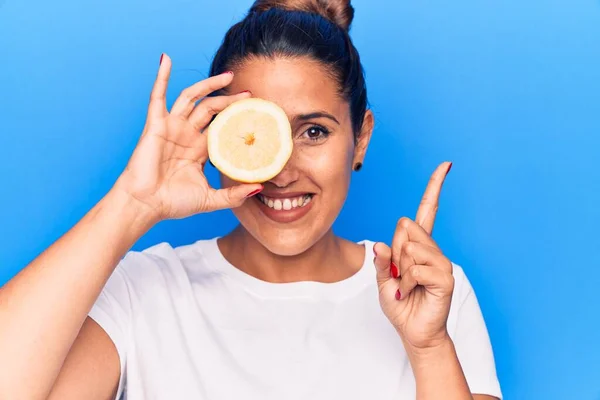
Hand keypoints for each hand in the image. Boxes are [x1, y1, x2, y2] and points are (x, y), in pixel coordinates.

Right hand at [112, 53, 261, 222]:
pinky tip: (166, 59)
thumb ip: (234, 195)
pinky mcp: (155, 125)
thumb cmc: (172, 203)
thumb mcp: (210, 199)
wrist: (146, 204)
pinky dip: (161, 76)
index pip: (221, 127)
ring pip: (192, 98)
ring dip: (209, 84)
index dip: (236, 120)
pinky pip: (158, 96)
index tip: (255, 115)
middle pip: (211, 109)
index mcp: (198, 149)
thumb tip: (259, 187)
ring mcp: (171, 127)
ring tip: (228, 76)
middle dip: (230, 100)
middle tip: (249, 95)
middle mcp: (186, 134)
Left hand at [374, 162, 453, 350]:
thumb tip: (382, 244)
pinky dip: (407, 283)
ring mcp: (441, 263)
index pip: (428, 210)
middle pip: (407, 228)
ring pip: (411, 249)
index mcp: (418, 246)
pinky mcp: (446, 278)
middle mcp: (433, 249)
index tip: (446, 165)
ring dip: (401, 272)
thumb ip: (382, 261)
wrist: (414, 332)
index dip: (435, 187)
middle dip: (395, 253)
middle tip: (399, 275)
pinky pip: (418, 269)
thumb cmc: (401, 305)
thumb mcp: (382, 280)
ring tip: (407, 287)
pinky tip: (413, 293)